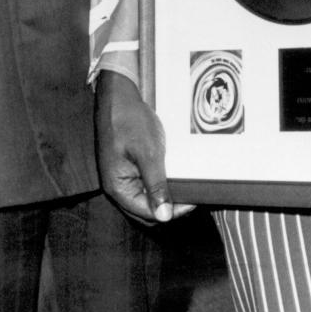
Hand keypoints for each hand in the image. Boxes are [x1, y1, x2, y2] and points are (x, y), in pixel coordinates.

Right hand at [94, 70, 192, 224]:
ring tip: (185, 187)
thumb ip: (155, 184)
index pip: (148, 213)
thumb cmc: (129, 120)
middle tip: (191, 195)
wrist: (117, 95)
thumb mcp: (147, 152)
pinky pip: (144, 183)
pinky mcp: (128, 166)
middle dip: (169, 208)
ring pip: (145, 198)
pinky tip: (173, 176)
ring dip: (164, 197)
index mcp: (118, 188)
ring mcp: (122, 176)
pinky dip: (159, 184)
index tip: (193, 200)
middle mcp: (118, 187)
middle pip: (145, 210)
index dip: (172, 211)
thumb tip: (164, 216)